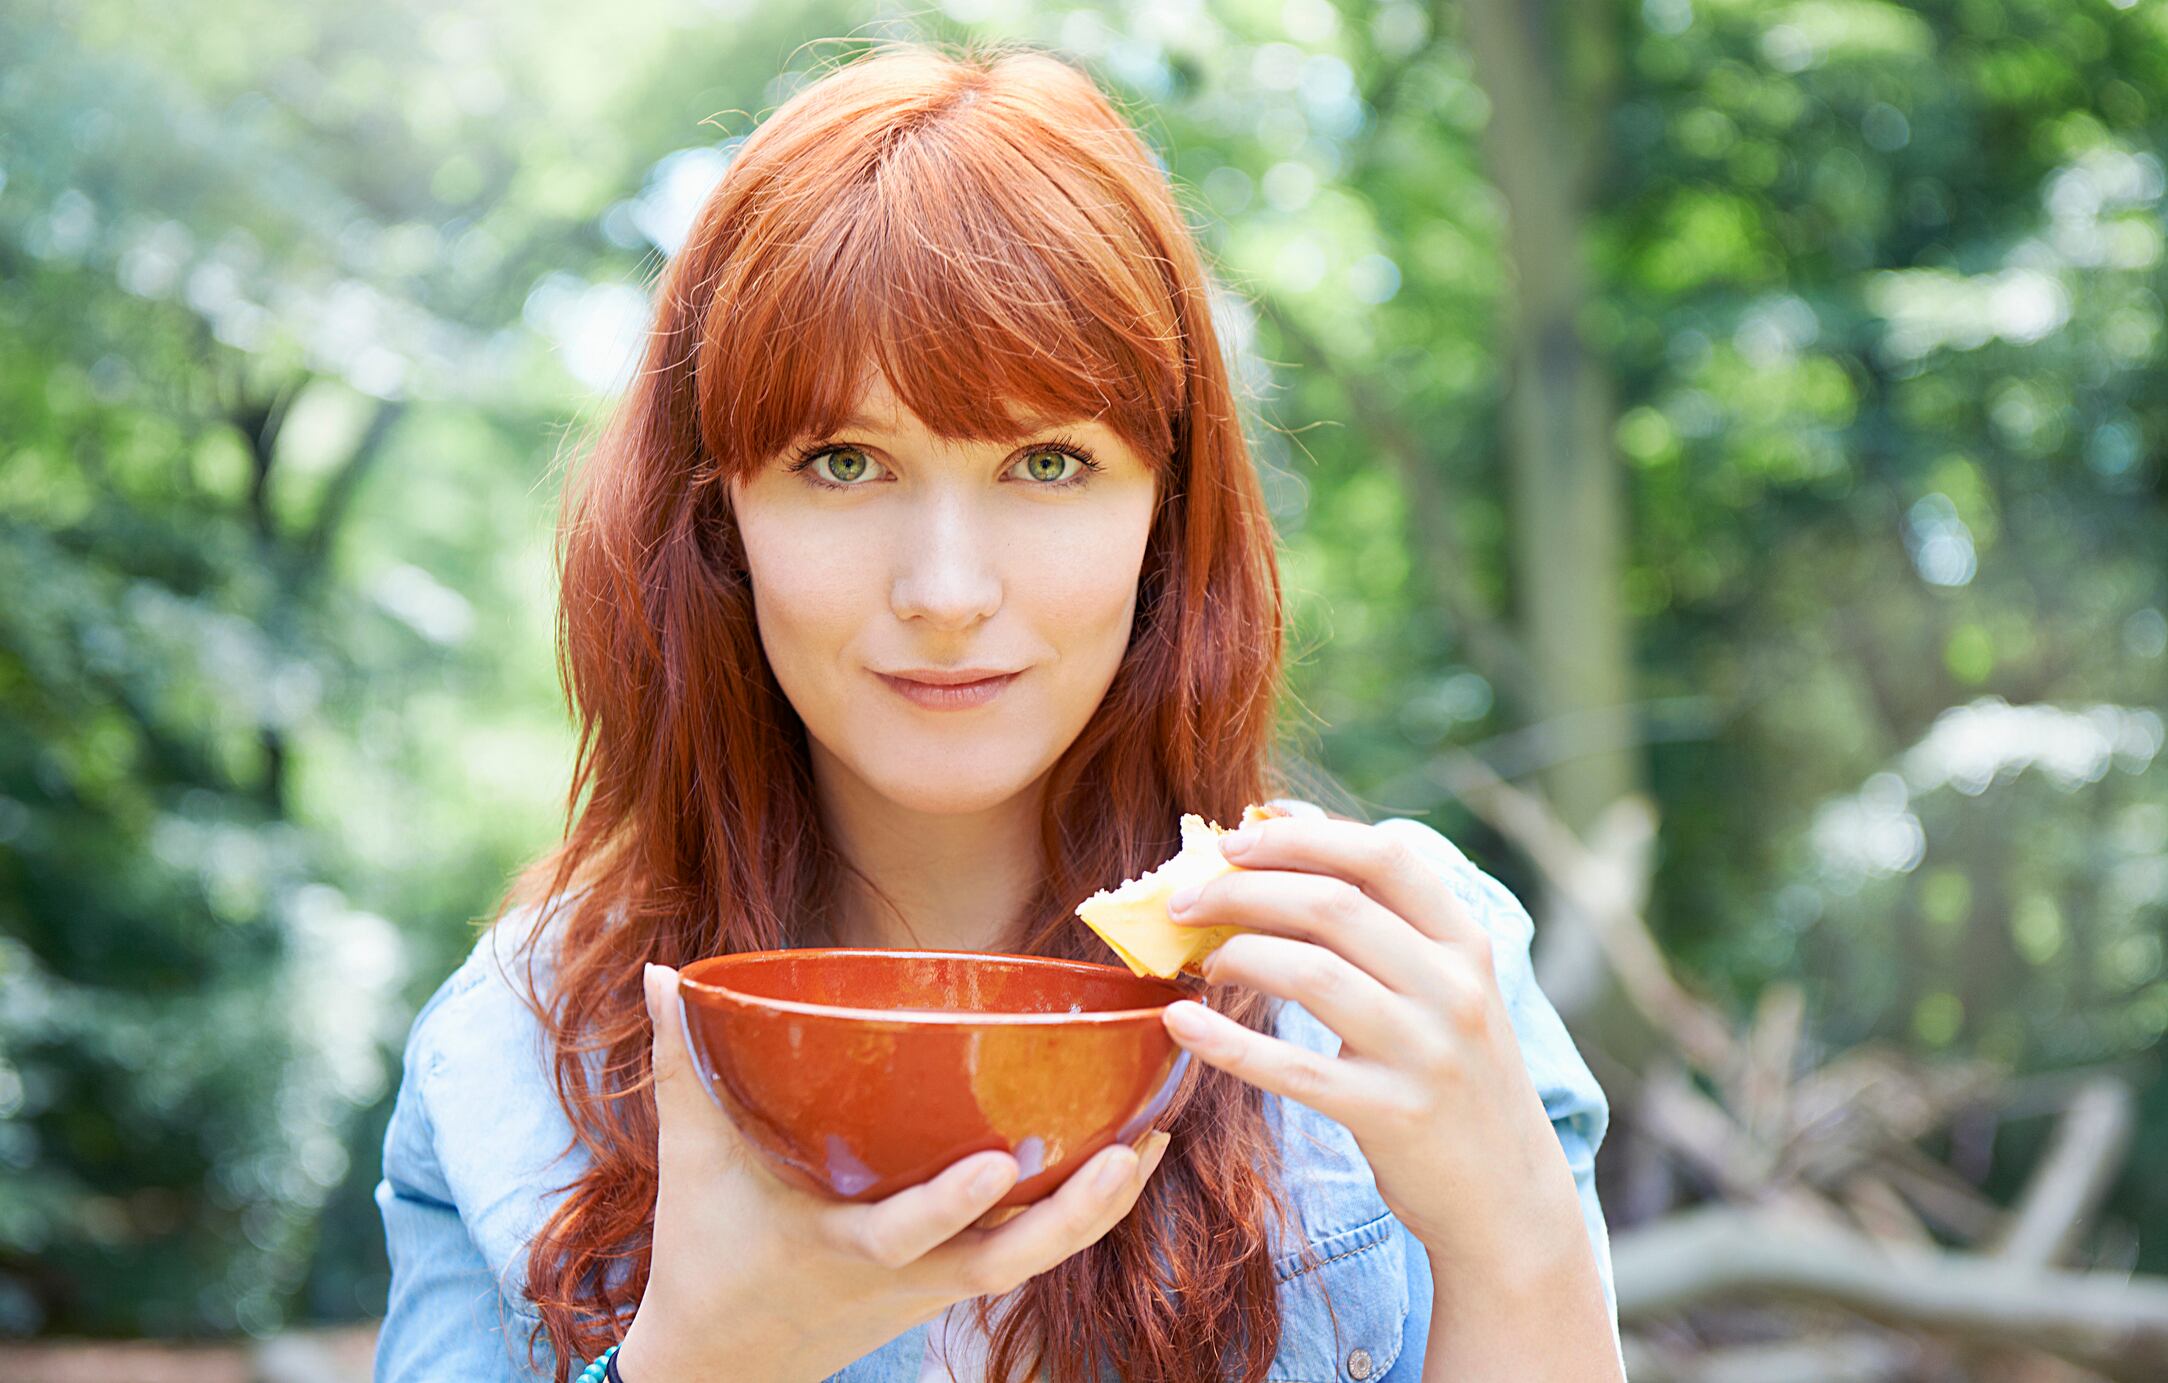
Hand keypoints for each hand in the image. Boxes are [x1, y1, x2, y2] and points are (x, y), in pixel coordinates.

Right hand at [618, 963, 1172, 1381]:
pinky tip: (1123, 1159)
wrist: (726, 1364)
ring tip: (1152, 1142)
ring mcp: (934, 1287)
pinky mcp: (949, 1284)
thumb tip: (666, 971)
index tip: (994, 1164)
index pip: (904, 1236)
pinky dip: (1078, 1212)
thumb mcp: (693, 1159)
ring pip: (1033, 1260)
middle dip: (1075, 1214)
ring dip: (1097, 1209)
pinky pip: (1027, 1251)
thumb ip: (685, 1064)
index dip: (950, 1206)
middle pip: (1008, 1262)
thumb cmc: (708, 1252)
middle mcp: (904, 1276)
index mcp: (840, 1247)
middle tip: (1135, 1150)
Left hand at [1157, 817, 1588, 1281]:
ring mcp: (1425, 1053)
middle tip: (1183, 900)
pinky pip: (1291, 1069)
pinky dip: (1225, 1041)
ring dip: (1236, 954)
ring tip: (1198, 961)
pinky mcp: (1390, 1115)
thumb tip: (1274, 853)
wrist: (1508, 1196)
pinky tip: (1181, 1023)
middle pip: (1332, 906)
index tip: (1235, 839)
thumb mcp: (1444, 990)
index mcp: (1464, 944)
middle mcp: (1452, 989)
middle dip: (1242, 890)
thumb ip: (1382, 928)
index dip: (1299, 838)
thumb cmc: (1453, 1074)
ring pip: (1311, 974)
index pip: (1382, 857)